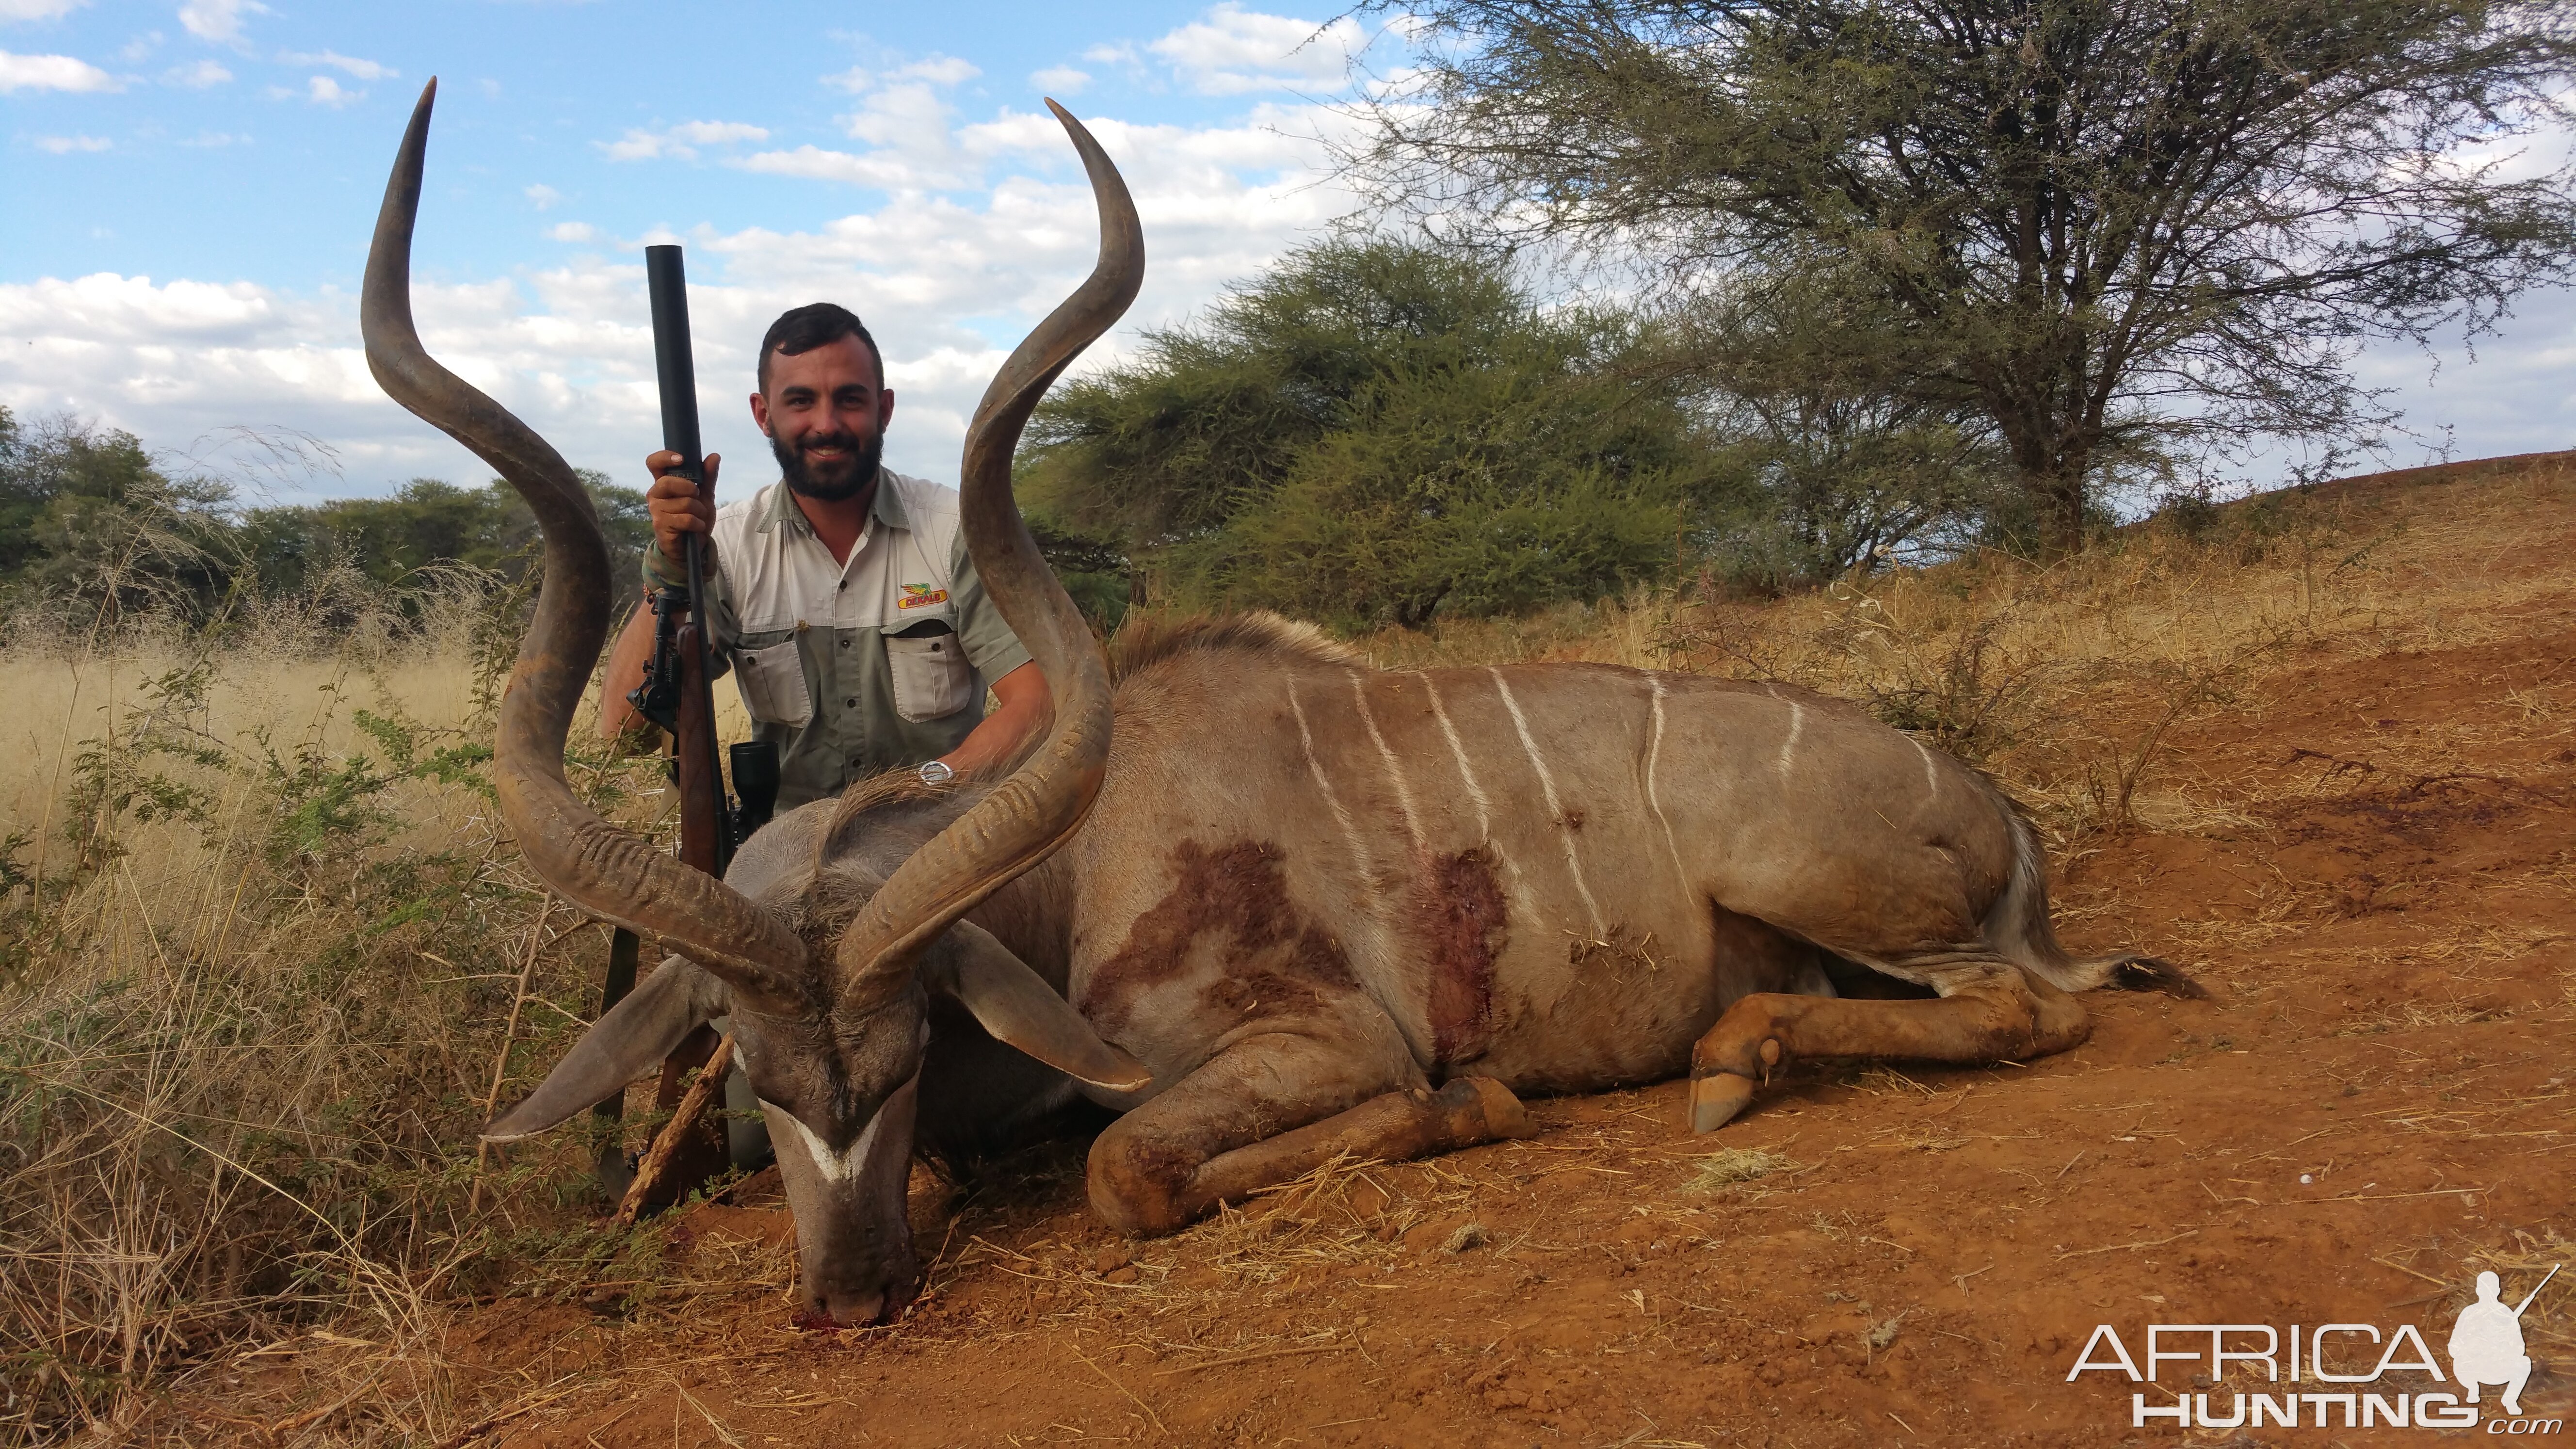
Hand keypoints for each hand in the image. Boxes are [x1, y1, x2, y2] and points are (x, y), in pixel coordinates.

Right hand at [645, 450, 721, 565]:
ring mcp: (656, 509)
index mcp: (664, 482)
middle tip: (697, 498)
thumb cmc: (695, 517)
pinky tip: (696, 527)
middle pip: (668, 482)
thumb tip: (715, 456)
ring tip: (697, 517)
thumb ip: (708, 476)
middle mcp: (655, 494)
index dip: (665, 457)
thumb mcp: (705, 495)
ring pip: (684, 502)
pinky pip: (686, 519)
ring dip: (699, 511)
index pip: (653, 463)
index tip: (681, 459)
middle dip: (691, 490)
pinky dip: (697, 523)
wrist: (694, 545)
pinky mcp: (660, 525)